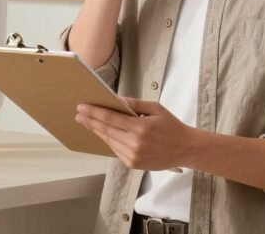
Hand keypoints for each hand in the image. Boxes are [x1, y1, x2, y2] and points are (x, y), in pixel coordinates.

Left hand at [75, 97, 194, 171]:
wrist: (186, 149)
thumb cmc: (171, 126)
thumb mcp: (156, 108)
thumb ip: (135, 104)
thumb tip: (116, 99)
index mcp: (141, 128)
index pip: (110, 118)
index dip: (94, 112)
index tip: (82, 107)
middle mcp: (135, 144)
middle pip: (106, 130)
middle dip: (90, 121)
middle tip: (78, 114)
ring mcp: (133, 156)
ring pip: (109, 141)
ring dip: (97, 131)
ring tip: (87, 122)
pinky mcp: (133, 164)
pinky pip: (115, 150)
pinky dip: (108, 141)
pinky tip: (102, 133)